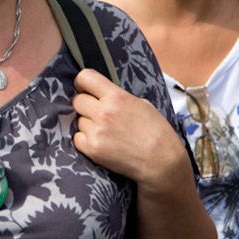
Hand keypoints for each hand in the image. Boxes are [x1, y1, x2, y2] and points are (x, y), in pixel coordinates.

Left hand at [71, 69, 186, 190]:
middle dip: (84, 105)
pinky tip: (100, 142)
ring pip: (78, 120)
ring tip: (104, 131)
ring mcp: (96, 131)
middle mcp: (104, 112)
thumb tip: (103, 96)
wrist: (161, 161)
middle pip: (77, 100)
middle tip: (95, 113)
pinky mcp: (92, 149)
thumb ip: (119, 98)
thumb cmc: (157, 132)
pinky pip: (77, 139)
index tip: (85, 89)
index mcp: (117, 97)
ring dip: (87, 124)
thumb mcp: (142, 104)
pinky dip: (85, 140)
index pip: (85, 77)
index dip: (82, 83)